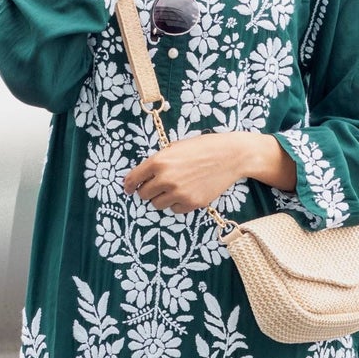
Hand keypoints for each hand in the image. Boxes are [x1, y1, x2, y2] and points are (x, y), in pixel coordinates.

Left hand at [124, 132, 293, 213]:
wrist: (230, 156)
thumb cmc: (203, 147)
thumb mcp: (175, 147)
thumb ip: (158, 161)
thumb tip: (143, 175)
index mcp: (159, 161)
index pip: (133, 179)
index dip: (129, 185)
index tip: (128, 189)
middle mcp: (165, 178)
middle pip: (144, 194)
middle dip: (147, 191)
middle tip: (156, 186)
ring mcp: (178, 193)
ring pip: (157, 204)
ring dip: (162, 198)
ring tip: (174, 188)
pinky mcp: (191, 203)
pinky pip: (174, 210)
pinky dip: (177, 204)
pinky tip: (186, 192)